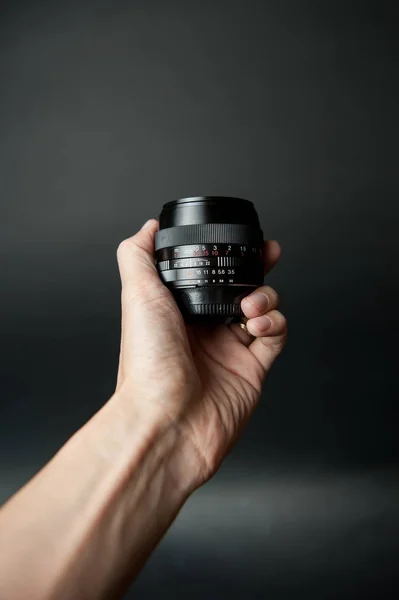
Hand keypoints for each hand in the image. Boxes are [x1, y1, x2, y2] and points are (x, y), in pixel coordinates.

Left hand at [115, 219, 286, 485]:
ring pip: (262, 307)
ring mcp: (229, 349)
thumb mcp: (137, 295)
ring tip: (251, 304)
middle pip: (239, 287)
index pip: (208, 275)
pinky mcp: (252, 368)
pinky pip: (274, 335)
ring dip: (265, 296)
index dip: (226, 255)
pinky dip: (274, 322)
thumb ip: (139, 256)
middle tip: (268, 253)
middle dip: (256, 267)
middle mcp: (203, 329)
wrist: (167, 420)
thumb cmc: (148, 364)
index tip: (239, 239)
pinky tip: (258, 324)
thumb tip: (147, 228)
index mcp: (177, 311)